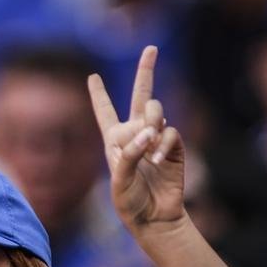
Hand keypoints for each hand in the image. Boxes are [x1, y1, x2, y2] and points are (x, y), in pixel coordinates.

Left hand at [88, 46, 184, 232]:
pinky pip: (170, 132)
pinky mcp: (174, 148)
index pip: (105, 113)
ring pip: (156, 111)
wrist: (155, 219)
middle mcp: (136, 134)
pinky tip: (156, 160)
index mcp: (114, 141)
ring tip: (148, 142)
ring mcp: (157, 139)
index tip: (92, 77)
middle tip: (151, 48)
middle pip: (141, 96)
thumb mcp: (119, 180)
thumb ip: (129, 153)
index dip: (99, 95)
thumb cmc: (129, 202)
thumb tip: (148, 132)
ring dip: (152, 122)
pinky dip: (163, 144)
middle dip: (146, 71)